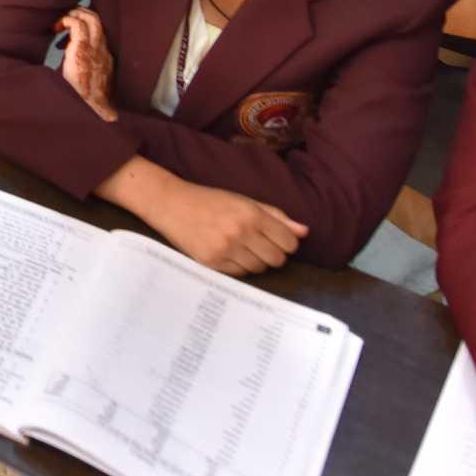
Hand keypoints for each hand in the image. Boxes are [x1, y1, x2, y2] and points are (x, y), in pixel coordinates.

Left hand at [56, 11, 116, 119]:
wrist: (88, 111)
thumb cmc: (84, 103)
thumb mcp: (88, 89)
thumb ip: (84, 80)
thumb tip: (74, 84)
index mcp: (105, 61)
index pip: (101, 35)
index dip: (87, 29)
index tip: (71, 34)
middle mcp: (103, 52)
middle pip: (99, 22)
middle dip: (83, 14)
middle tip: (67, 17)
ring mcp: (95, 50)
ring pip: (92, 19)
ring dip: (75, 14)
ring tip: (61, 20)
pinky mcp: (82, 50)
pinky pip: (78, 25)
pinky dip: (67, 20)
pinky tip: (56, 27)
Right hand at [110, 163, 306, 273]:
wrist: (171, 204)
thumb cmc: (210, 201)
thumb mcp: (244, 201)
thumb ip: (275, 216)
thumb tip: (304, 231)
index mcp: (251, 214)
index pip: (288, 242)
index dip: (287, 243)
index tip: (278, 240)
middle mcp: (240, 233)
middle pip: (276, 259)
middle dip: (273, 254)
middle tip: (259, 245)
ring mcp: (226, 250)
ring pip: (259, 269)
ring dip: (256, 261)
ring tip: (242, 248)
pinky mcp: (212, 263)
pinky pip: (240, 274)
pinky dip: (240, 266)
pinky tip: (229, 253)